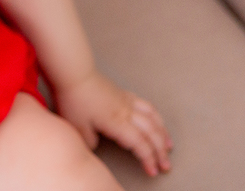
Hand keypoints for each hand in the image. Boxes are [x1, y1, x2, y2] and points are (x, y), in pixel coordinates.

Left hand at [54, 70, 172, 176]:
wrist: (76, 73)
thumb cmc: (75, 98)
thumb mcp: (77, 125)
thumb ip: (89, 140)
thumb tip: (96, 145)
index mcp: (117, 122)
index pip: (139, 144)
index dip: (148, 158)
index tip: (153, 171)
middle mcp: (126, 112)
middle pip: (151, 133)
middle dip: (161, 151)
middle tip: (165, 165)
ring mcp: (127, 101)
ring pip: (153, 118)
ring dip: (163, 133)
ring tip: (169, 146)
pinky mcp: (125, 94)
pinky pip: (147, 105)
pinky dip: (156, 116)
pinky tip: (157, 121)